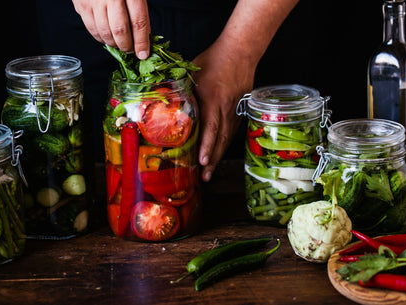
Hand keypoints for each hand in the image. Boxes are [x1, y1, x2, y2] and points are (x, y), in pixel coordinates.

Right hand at [72, 0, 150, 58]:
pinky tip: (107, 38)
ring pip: (105, 33)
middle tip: (131, 50)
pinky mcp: (81, 4)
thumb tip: (145, 34)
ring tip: (120, 45)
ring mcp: (94, 1)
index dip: (142, 42)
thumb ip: (140, 9)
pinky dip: (101, 38)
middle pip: (120, 31)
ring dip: (114, 44)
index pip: (138, 22)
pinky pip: (92, 29)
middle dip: (127, 46)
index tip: (143, 54)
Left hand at [192, 42, 254, 181]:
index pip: (210, 127)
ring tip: (209, 172)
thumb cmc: (214, 60)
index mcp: (212, 100)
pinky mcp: (240, 111)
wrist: (241, 51)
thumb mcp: (193, 73)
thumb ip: (181, 90)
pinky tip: (217, 154)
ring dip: (218, 156)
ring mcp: (235, 111)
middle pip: (220, 139)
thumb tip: (164, 103)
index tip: (202, 161)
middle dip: (212, 160)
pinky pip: (231, 131)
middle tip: (204, 177)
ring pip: (227, 138)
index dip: (207, 146)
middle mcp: (225, 109)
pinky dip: (223, 145)